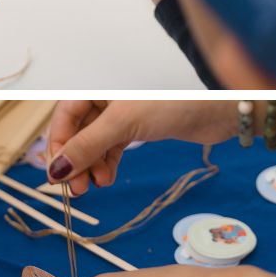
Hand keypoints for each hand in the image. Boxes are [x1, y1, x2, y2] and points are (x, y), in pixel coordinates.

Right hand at [47, 101, 236, 194]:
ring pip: (94, 144)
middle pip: (77, 133)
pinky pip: (110, 148)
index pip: (64, 118)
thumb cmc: (173, 101)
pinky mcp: (136, 128)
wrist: (217, 109)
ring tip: (97, 185)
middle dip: (75, 161)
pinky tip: (107, 178)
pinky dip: (106, 164)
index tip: (57, 175)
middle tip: (77, 188)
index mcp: (97, 88)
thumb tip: (58, 170)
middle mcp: (106, 100)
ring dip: (91, 166)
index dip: (58, 146)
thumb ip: (87, 146)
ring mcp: (121, 115)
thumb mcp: (123, 123)